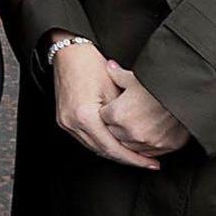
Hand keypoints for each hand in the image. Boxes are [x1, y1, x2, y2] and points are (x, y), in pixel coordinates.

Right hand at [45, 38, 162, 168]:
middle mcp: (72, 123)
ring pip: (94, 148)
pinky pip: (86, 139)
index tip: (150, 163)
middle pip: (103, 151)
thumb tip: (143, 135)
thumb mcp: (115, 90)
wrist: (68, 52)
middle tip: (148, 163)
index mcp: (85, 116)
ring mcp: (66, 123)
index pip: (112, 148)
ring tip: (136, 156)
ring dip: (115, 153)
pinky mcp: (64, 120)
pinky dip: (103, 144)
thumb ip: (125, 117)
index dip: (134, 158)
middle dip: (127, 159)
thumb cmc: (90, 64)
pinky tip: (117, 144)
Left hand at [104, 67, 189, 155]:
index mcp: (119, 114)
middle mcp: (131, 132)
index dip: (109, 110)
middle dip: (116, 125)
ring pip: (129, 145)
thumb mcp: (136, 76)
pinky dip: (146, 145)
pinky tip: (149, 134)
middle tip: (126, 114)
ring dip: (130, 137)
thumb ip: (117, 74)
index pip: (103, 117)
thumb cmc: (162, 83)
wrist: (190, 93)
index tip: (115, 105)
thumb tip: (109, 66)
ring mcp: (147, 142)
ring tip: (137, 124)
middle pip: (113, 133)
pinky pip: (148, 152)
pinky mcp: (163, 147)